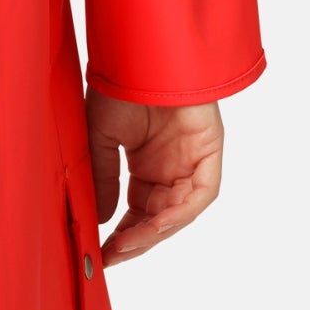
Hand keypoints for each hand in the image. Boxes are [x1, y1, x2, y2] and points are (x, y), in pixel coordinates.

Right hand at [86, 96, 222, 267]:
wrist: (139, 52)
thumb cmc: (119, 85)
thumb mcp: (100, 138)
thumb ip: (103, 179)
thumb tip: (99, 221)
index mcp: (147, 164)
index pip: (137, 211)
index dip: (121, 234)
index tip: (100, 253)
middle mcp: (171, 166)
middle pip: (159, 217)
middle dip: (136, 240)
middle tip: (111, 257)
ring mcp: (192, 160)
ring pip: (179, 211)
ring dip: (154, 232)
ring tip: (125, 245)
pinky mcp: (209, 152)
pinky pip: (200, 193)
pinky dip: (180, 212)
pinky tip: (155, 224)